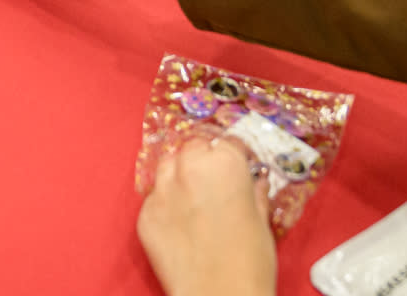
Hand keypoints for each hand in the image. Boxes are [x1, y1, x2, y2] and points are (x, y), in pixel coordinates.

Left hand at [138, 139, 275, 295]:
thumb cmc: (248, 263)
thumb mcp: (261, 221)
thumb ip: (255, 194)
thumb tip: (255, 183)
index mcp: (225, 163)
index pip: (227, 143)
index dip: (235, 155)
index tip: (238, 164)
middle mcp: (189, 168)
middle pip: (193, 147)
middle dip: (204, 159)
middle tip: (215, 180)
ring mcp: (162, 191)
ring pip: (168, 165)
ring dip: (180, 174)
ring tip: (194, 197)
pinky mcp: (145, 215)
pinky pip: (154, 198)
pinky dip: (166, 204)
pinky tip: (181, 223)